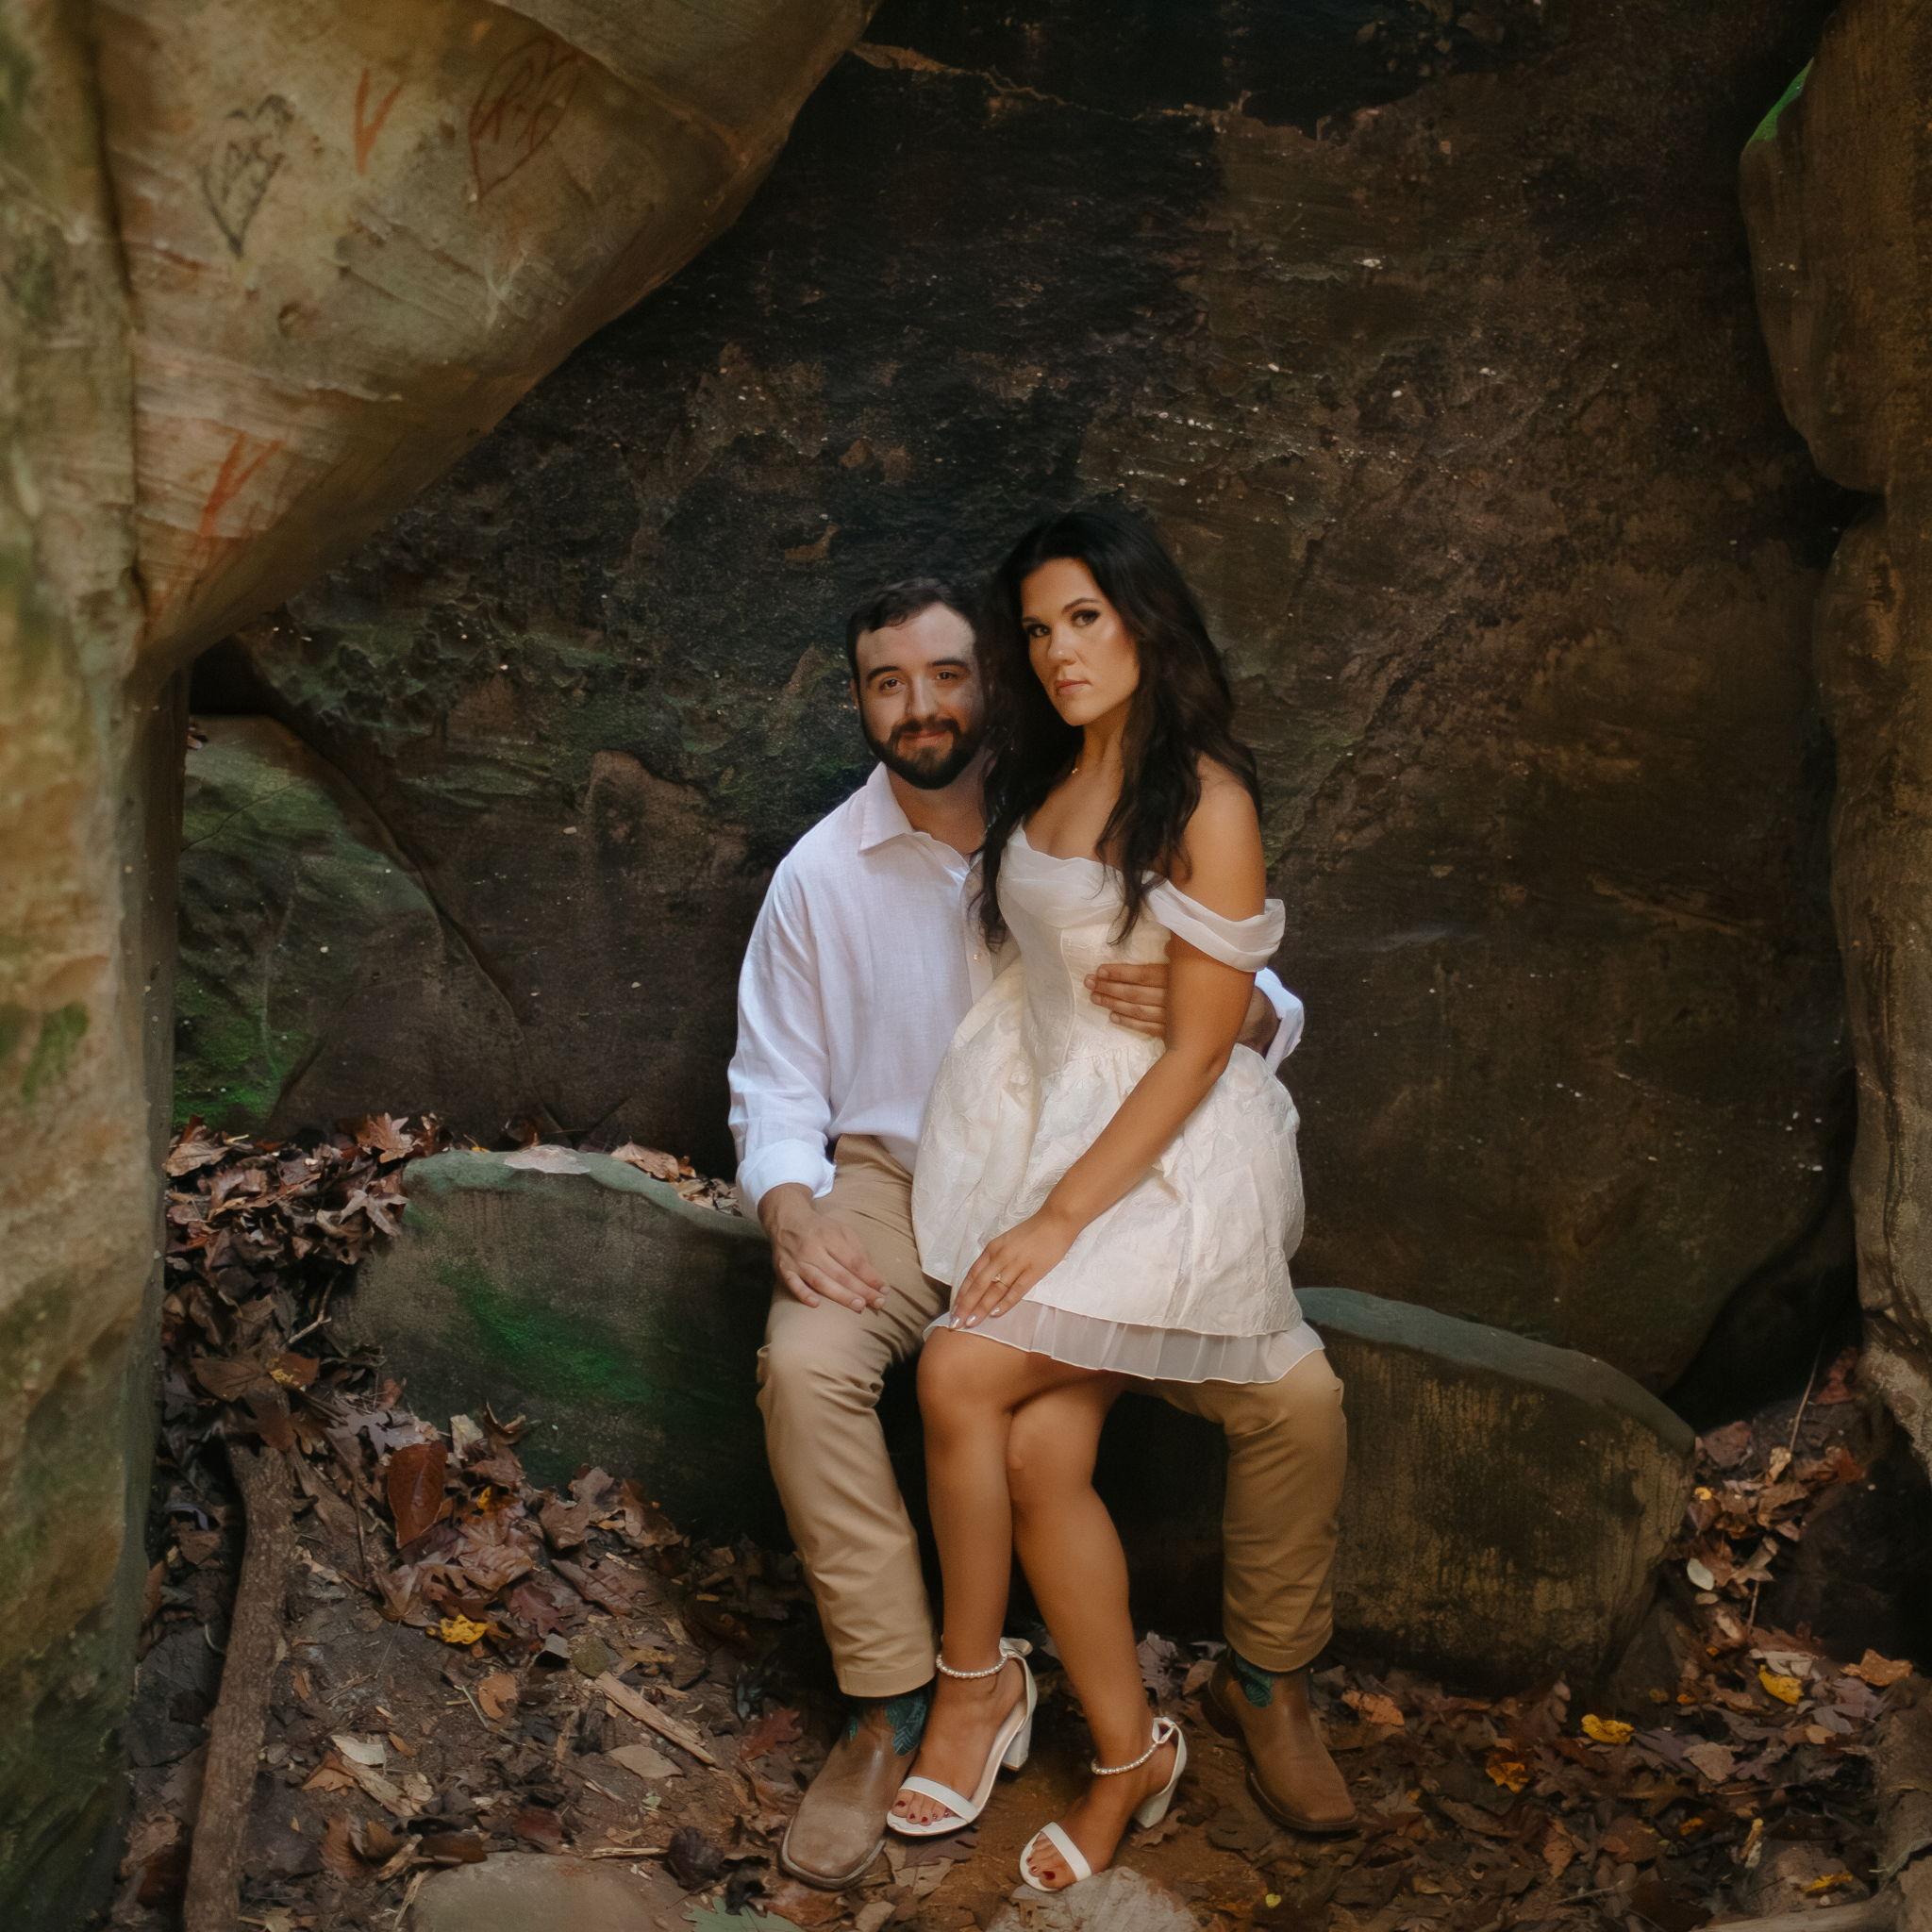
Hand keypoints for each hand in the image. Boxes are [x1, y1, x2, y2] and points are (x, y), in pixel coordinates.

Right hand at [759, 1185, 886, 1312]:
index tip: (884, 1289)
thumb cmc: (820, 1229)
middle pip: (840, 1273)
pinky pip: (793, 1284)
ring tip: (858, 1306)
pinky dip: (803, 1294)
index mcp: (830, 1236)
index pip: (854, 1260)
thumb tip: (872, 1274)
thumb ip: (857, 1249)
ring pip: (820, 1281)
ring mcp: (797, 1260)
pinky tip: (816, 1304)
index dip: (870, 1276)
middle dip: (861, 1289)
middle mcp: (813, 1248)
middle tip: (878, 1303)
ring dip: (840, 1295)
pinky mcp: (783, 1270)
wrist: (786, 1220)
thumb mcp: (841, 1230)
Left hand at [950, 1206, 1077, 1329]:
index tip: (953, 1310)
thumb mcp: (1006, 1241)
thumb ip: (994, 1259)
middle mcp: (1000, 1257)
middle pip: (979, 1285)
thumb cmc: (1032, 1232)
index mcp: (992, 1249)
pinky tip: (996, 1314)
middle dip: (966, 1305)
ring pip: (995, 1289)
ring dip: (982, 1307)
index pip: (972, 1275)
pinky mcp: (1034, 1270)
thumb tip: (983, 1281)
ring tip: (971, 1323)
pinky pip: (1017, 1289)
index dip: (962, 1293)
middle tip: (955, 1323)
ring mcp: (1017, 1264)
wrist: (1056, 1220)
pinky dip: (1006, 1302)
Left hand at [1087, 958, 1273, 1050]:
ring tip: (1095, 998)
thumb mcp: (1206, 960)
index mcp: (1180, 978)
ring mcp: (1175, 1019)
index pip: (1143, 975)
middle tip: (1088, 984)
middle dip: (1109, 988)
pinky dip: (1131, 1023)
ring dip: (1114, 1004)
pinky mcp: (1176, 1033)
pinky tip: (1114, 1017)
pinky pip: (1149, 1029)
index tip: (1099, 971)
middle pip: (1136, 994)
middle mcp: (1175, 999)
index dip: (1120, 974)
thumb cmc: (1222, 978)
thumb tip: (1164, 946)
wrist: (1247, 1012)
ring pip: (1138, 1011)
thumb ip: (1183, 953)